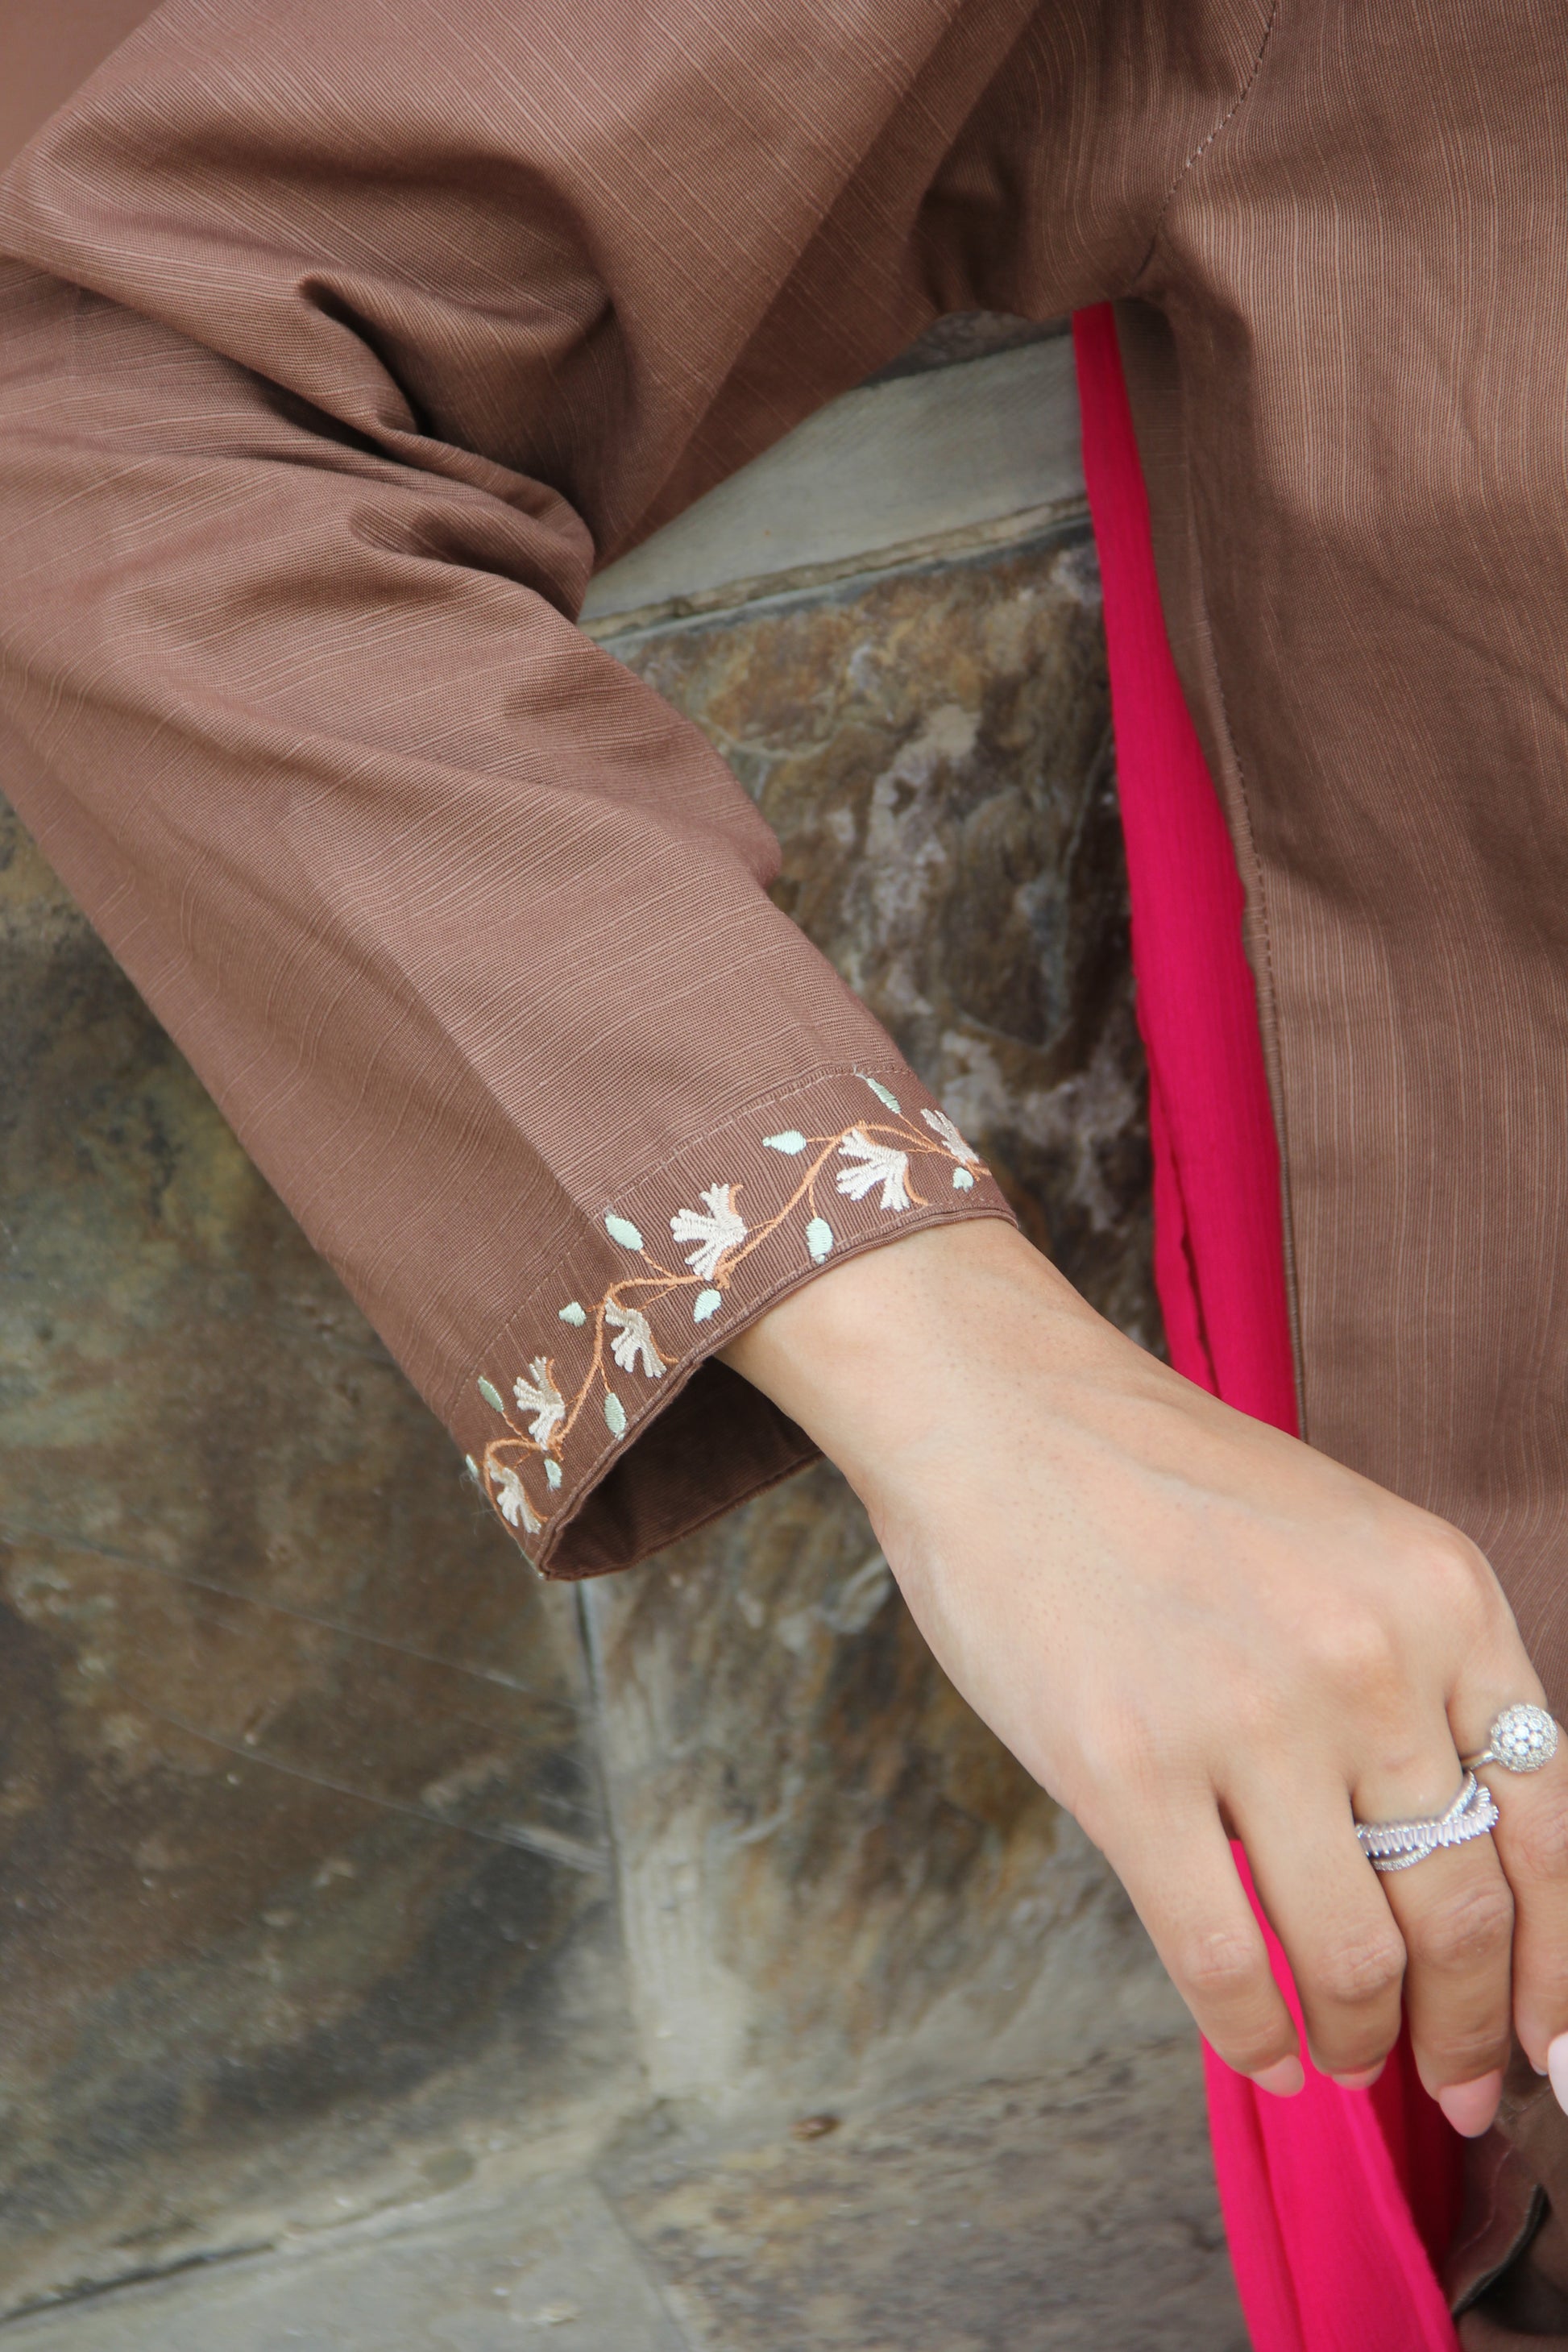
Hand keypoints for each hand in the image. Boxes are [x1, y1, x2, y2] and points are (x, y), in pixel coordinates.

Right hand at [722, 1220, 1567, 2133]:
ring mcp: (1250, 1718)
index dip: (1560, 1963)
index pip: (1550, 1825)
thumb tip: (1449, 1861)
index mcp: (1439, 1596)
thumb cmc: (1157, 1482)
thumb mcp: (1342, 1544)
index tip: (1553, 2044)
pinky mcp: (1130, 1769)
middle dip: (1467, 2029)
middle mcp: (1367, 1660)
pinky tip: (1266, 2056)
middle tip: (1459, 2083)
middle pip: (1461, 1908)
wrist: (997, 1412)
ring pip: (1355, 1954)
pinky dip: (1258, 2039)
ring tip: (1348, 2061)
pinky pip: (1225, 1961)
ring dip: (1363, 2041)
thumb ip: (1411, 1679)